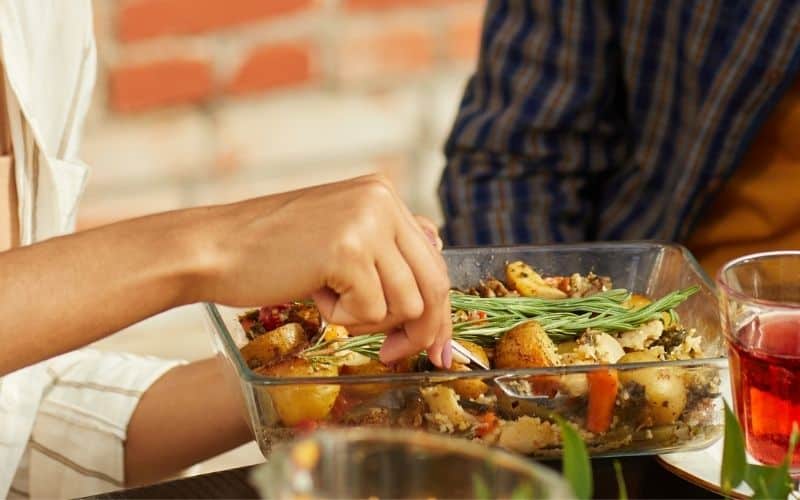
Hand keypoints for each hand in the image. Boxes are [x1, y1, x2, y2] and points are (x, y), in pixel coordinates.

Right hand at [194, 174, 451, 366]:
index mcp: (382, 194)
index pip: (433, 260)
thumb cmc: (270, 252)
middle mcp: (382, 200)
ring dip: (369, 321)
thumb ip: (385, 250)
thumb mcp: (338, 237)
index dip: (438, 309)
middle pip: (434, 283)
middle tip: (393, 354)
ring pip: (408, 303)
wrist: (213, 248)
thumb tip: (431, 289)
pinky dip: (343, 319)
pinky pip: (372, 311)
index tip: (435, 345)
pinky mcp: (349, 250)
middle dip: (422, 330)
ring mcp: (367, 222)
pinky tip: (313, 295)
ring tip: (330, 302)